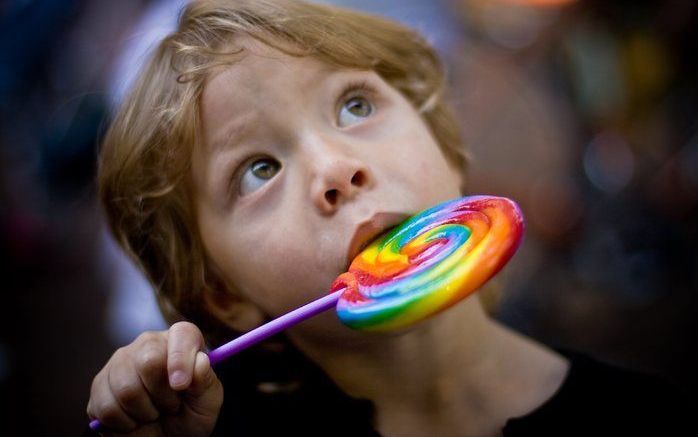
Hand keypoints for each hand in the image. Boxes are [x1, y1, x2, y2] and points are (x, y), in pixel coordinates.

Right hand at [86, 322, 222, 435]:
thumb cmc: (188, 415)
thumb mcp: (207, 402)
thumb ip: (206, 381)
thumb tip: (200, 361)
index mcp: (179, 342)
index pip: (182, 334)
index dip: (181, 358)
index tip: (182, 385)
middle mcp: (147, 345)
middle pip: (148, 361)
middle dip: (163, 394)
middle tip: (171, 405)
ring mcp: (119, 364)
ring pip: (126, 388)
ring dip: (145, 412)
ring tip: (153, 412)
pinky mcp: (99, 387)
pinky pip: (107, 408)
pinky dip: (126, 423)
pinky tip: (135, 419)